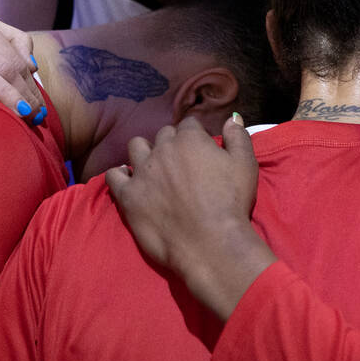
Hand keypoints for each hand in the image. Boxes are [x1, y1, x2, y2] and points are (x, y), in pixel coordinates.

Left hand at [107, 114, 276, 319]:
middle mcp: (163, 149)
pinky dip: (120, 174)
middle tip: (182, 164)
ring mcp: (142, 171)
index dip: (196, 137)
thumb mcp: (246, 165)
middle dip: (172, 144)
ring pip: (136, 147)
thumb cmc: (232, 203)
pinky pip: (114, 175)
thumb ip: (238, 136)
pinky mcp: (128, 195)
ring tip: (154, 168)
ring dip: (145, 152)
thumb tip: (231, 118)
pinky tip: (129, 181)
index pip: (188, 125)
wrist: (210, 243)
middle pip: (163, 135)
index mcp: (190, 139)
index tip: (201, 151)